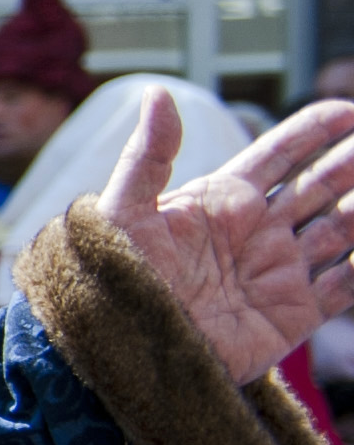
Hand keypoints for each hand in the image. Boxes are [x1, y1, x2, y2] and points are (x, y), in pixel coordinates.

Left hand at [102, 92, 353, 383]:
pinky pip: (346, 285)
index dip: (314, 130)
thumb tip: (157, 93)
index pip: (280, 155)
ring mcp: (280, 271)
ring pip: (343, 228)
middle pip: (321, 186)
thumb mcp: (125, 212)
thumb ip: (149, 155)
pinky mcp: (294, 314)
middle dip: (350, 162)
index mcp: (223, 202)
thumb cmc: (114, 279)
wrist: (123, 352)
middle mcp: (258, 232)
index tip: (349, 108)